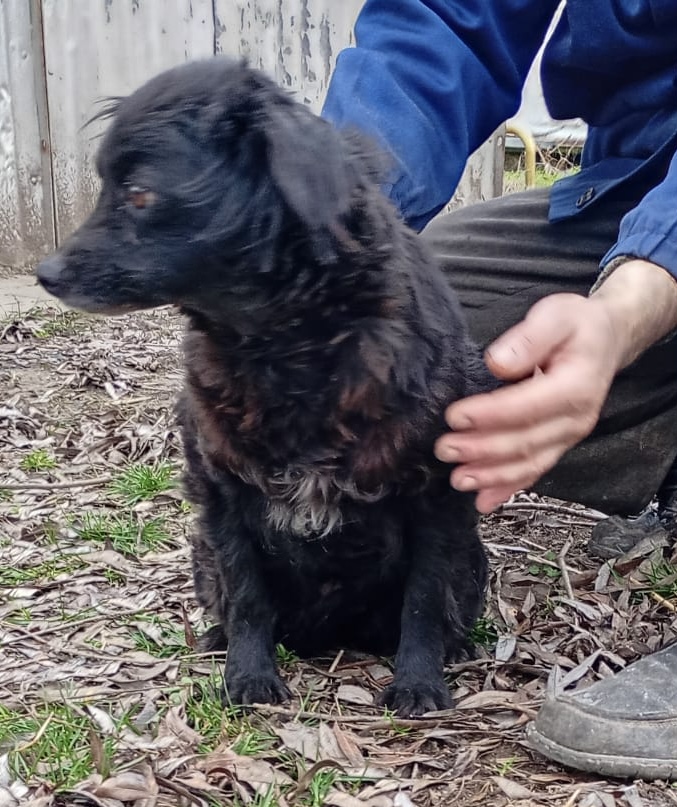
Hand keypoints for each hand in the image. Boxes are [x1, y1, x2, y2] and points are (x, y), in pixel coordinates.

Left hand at [434, 260, 676, 513]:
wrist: (605, 341)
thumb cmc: (577, 326)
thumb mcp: (557, 315)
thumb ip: (529, 337)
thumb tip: (497, 363)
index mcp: (576, 386)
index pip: (527, 406)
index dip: (489, 415)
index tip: (454, 416)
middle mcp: (576, 419)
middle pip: (524, 441)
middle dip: (481, 449)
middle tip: (444, 449)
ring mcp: (568, 437)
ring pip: (528, 464)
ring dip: (491, 476)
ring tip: (458, 480)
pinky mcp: (558, 445)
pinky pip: (534, 471)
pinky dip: (508, 488)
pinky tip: (483, 502)